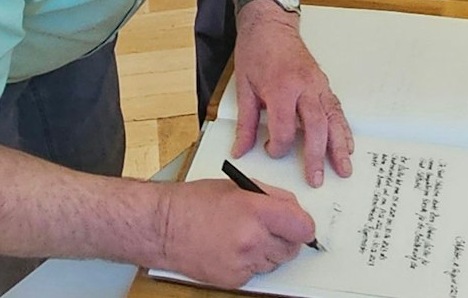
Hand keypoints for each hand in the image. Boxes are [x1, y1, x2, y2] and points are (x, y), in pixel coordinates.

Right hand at [155, 179, 314, 287]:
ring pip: (275, 262)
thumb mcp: (238, 187)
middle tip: (267, 228)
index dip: (303, 226)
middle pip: (292, 248)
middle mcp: (253, 239)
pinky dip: (250, 263)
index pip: (302, 226)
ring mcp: (243, 262)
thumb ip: (271, 198)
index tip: (299, 225)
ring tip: (243, 237)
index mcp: (256, 211)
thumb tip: (294, 211)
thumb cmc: (195, 203)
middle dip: (285, 239)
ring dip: (267, 251)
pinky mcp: (234, 280)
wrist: (163, 227)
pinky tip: (232, 249)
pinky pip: (257, 273)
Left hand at [230, 6, 353, 186]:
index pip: (285, 128)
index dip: (278, 146)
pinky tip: (348, 145)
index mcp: (281, 88)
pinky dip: (343, 129)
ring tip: (344, 169)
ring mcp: (317, 85)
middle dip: (317, 156)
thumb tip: (240, 150)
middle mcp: (304, 87)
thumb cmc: (255, 52)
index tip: (271, 151)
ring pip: (333, 119)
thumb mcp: (243, 86)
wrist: (270, 25)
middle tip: (316, 179)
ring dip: (340, 146)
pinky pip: (337, 109)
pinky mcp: (324, 84)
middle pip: (315, 127)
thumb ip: (245, 123)